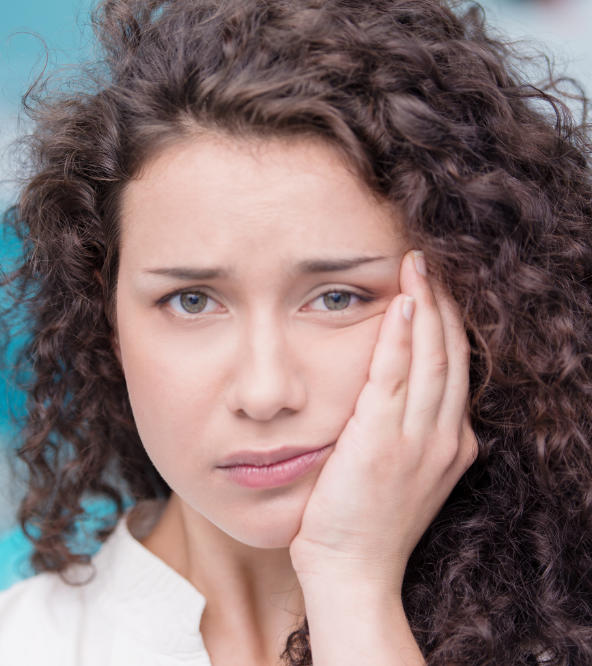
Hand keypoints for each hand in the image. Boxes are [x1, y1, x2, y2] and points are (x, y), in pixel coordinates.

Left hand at [289, 249, 477, 593]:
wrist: (353, 571)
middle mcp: (445, 437)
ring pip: (430, 356)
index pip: (456, 368)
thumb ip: (408, 431)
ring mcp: (418, 439)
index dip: (449, 324)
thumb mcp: (404, 473)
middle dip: (442, 302)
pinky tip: (401, 303)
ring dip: (425, 305)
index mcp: (452, 443)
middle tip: (428, 262)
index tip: (435, 290)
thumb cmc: (368, 521)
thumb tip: (396, 393)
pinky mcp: (383, 440)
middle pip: (450, 353)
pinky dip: (400, 336)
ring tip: (416, 266)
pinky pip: (394, 374)